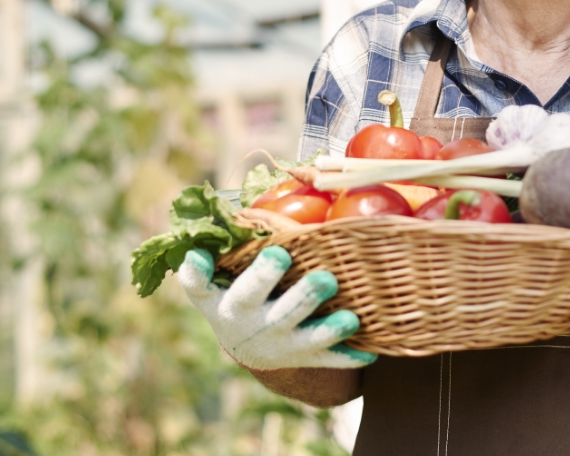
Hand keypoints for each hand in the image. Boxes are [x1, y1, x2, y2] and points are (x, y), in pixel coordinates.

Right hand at [177, 246, 376, 369]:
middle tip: (323, 278)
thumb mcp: (214, 277)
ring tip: (351, 318)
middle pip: (272, 313)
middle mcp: (250, 324)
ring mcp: (280, 344)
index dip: (200, 273)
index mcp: (224, 300)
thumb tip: (213, 208)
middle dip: (299, 298)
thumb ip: (212, 249)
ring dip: (329, 330)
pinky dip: (348, 357)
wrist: (246, 344)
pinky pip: (329, 359)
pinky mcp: (304, 357)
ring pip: (307, 339)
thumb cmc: (233, 293)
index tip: (209, 255)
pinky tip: (369, 352)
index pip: (203, 288)